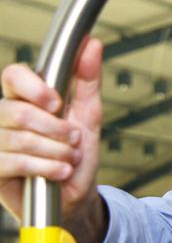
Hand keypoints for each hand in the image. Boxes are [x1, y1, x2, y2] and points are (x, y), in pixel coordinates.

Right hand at [0, 38, 105, 242]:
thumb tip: (92, 44)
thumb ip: (88, 80)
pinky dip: (44, 167)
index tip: (57, 103)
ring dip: (54, 151)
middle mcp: (4, 118)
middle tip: (74, 140)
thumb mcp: (89, 116)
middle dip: (55, 128)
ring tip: (68, 160)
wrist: (76, 198)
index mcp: (25, 99)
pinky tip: (59, 172)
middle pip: (17, 110)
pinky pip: (11, 161)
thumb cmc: (77, 156)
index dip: (33, 86)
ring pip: (18, 138)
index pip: (13, 75)